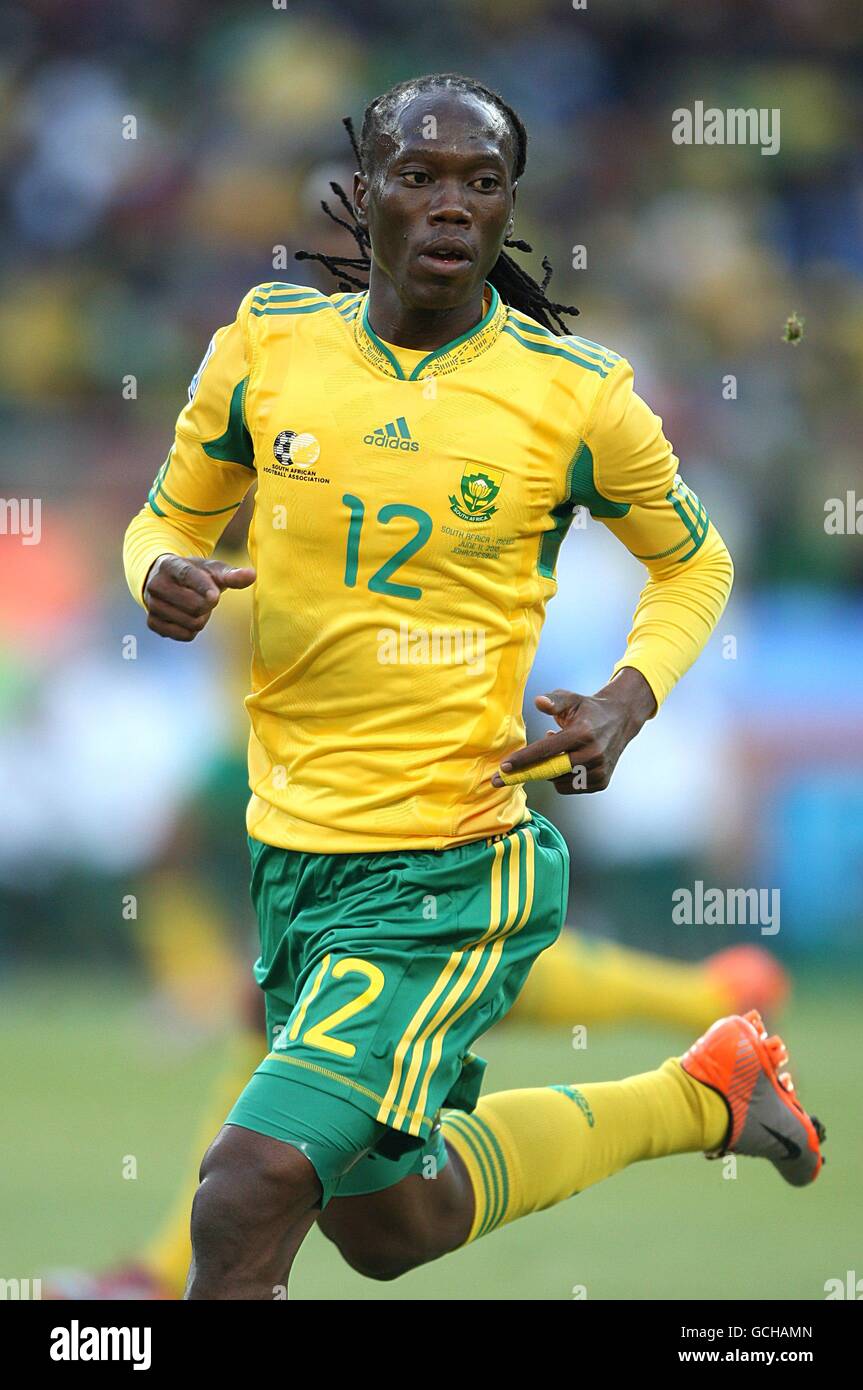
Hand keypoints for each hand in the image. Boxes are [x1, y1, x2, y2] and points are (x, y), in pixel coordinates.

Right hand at [143, 555, 255, 640]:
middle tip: (207, 597)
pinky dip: (192, 629)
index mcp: (170, 565)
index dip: (204, 588)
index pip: (188, 577)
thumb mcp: (212, 570)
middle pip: (195, 607)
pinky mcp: (152, 623)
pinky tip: (187, 616)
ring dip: (202, 617)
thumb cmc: (195, 574)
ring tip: (195, 604)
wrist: (164, 580)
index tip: (215, 595)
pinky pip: (185, 635)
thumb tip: (252, 575)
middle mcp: (156, 585)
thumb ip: (232, 574)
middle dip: (208, 605)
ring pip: (191, 623)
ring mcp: (152, 605)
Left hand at [491, 668, 656, 793]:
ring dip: (549, 771)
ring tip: (556, 753)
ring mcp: (599, 770)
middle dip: (526, 773)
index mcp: (583, 733)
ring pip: (558, 781)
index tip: (504, 767)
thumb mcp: (571, 699)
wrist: (621, 720)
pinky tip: (567, 762)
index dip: (523, 759)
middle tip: (503, 776)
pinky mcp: (601, 782)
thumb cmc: (589, 710)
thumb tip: (538, 702)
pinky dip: (561, 778)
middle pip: (550, 771)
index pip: (546, 750)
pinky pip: (569, 788)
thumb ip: (554, 700)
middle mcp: (593, 754)